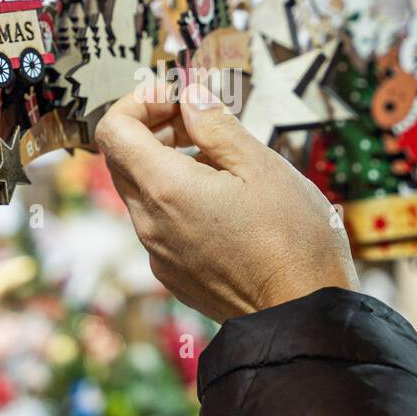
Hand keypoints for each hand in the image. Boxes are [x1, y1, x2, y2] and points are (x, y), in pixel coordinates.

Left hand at [94, 81, 358, 322]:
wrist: (303, 317)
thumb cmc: (293, 241)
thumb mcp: (261, 165)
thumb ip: (216, 125)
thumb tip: (190, 98)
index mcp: (165, 189)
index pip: (113, 130)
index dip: (139, 102)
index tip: (178, 98)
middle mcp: (150, 224)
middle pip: (122, 159)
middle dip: (154, 129)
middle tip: (200, 122)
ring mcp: (158, 254)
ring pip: (142, 193)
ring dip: (168, 165)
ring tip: (221, 162)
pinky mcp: (173, 275)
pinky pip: (160, 225)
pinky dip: (178, 201)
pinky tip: (224, 203)